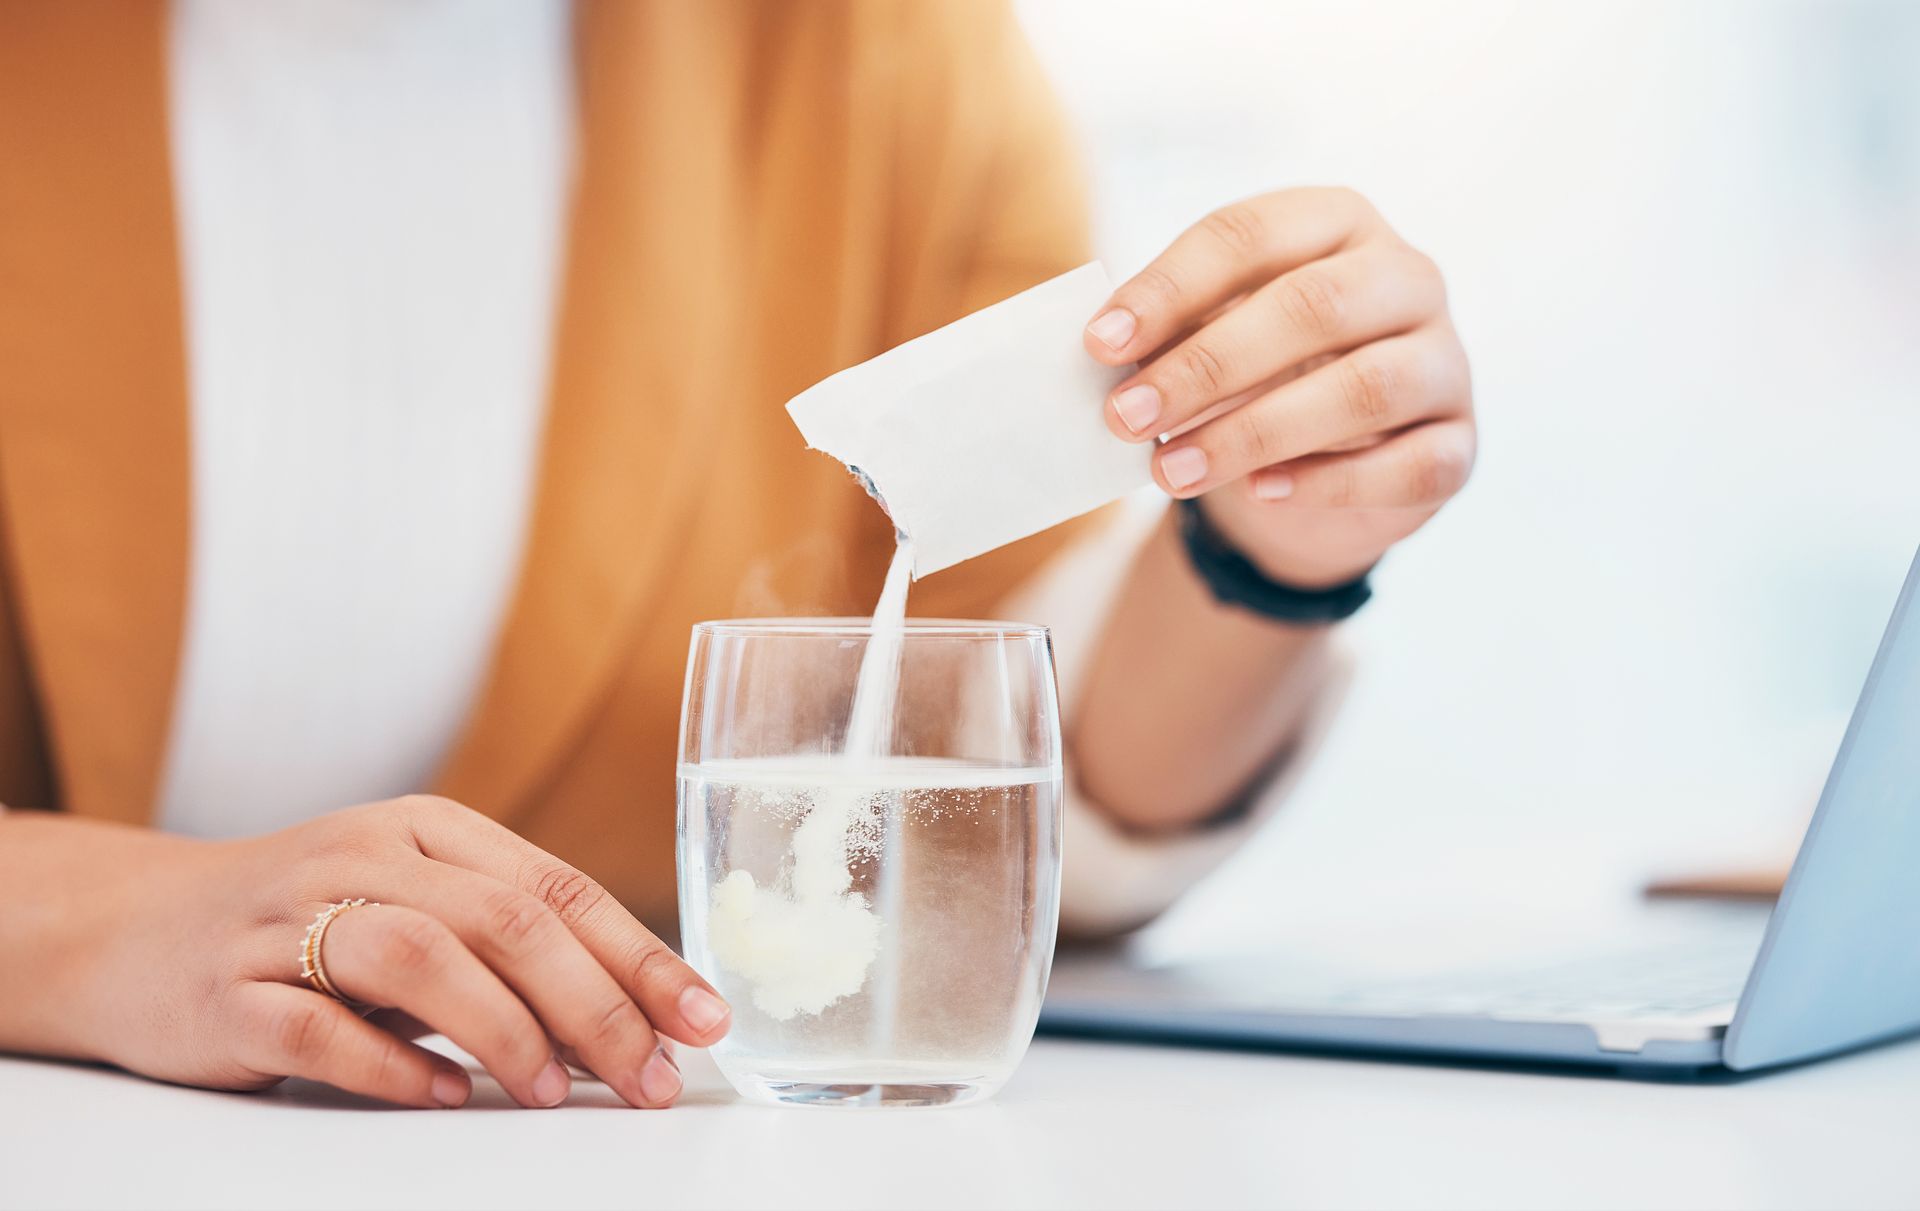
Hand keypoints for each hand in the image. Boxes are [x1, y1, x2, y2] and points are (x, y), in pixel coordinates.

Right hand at [25, 798, 728, 1108]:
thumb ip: (509, 940)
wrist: (135, 929)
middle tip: (648, 1079)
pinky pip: (318, 1026)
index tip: (702, 1021)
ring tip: (553, 1091)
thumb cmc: (310, 921)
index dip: (642, 958)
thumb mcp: (416, 900)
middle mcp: (367, 859)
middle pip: (508, 922)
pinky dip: (389, 1065)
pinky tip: (440, 1096)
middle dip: (597, 1007)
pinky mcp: (230, 990)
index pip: (561, 888)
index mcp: (429, 832)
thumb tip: (638, 1011)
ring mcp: (292, 920)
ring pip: (420, 958)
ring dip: (503, 1031)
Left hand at [1085, 187, 1473, 589]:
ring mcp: (1444, 360)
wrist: (1324, 469)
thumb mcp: (1210, 341)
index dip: (1170, 288)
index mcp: (1336, 222)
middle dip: (1206, 365)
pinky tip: (1262, 492)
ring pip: (1364, 388)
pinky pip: (1407, 465)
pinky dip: (1329, 482)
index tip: (1100, 345)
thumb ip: (1172, 336)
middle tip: (1126, 417)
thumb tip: (1105, 356)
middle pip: (1311, 306)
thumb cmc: (1255, 378)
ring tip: (1171, 471)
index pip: (1249, 233)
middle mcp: (1405, 277)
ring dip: (1255, 432)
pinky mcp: (1458, 443)